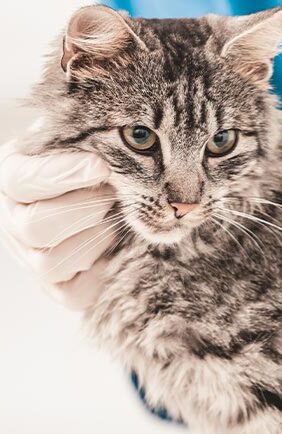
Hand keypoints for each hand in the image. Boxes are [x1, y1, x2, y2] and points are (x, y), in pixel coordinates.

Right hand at [0, 143, 114, 309]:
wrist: (114, 189)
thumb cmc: (96, 159)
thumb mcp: (86, 140)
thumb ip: (88, 142)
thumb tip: (105, 159)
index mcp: (13, 177)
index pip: (21, 180)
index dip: (62, 176)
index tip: (101, 166)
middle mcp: (14, 221)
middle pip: (35, 227)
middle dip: (84, 210)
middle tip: (114, 195)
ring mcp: (33, 257)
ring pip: (51, 264)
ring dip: (93, 240)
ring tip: (116, 219)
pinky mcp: (59, 287)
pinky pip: (74, 293)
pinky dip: (100, 273)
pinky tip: (115, 248)